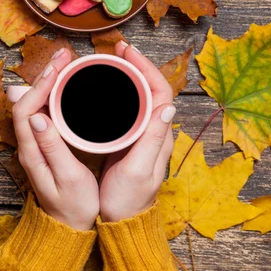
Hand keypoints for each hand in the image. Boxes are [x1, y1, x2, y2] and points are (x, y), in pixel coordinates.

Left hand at [11, 48, 98, 230]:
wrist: (66, 227)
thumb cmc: (72, 206)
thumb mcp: (68, 178)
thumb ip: (53, 147)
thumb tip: (38, 116)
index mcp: (31, 151)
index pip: (25, 108)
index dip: (39, 85)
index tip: (58, 67)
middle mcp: (28, 145)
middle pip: (27, 100)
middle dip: (44, 74)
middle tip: (64, 55)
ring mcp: (34, 144)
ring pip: (34, 104)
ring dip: (48, 81)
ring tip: (66, 63)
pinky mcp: (44, 144)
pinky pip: (43, 112)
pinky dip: (53, 94)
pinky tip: (67, 86)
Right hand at [99, 41, 175, 221]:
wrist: (120, 221)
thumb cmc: (128, 199)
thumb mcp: (138, 170)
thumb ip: (152, 140)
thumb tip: (167, 106)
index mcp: (159, 135)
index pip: (160, 91)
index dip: (146, 67)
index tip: (126, 52)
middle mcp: (154, 131)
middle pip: (150, 88)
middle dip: (136, 64)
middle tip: (116, 50)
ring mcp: (140, 135)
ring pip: (138, 96)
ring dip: (127, 75)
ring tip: (110, 61)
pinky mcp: (127, 139)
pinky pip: (126, 108)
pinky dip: (116, 92)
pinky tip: (103, 88)